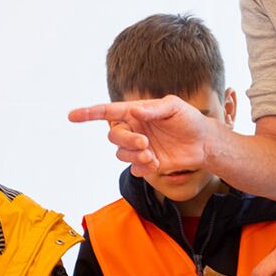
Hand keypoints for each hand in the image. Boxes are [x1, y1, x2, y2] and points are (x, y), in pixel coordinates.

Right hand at [67, 96, 211, 176]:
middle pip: (113, 136)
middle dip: (126, 141)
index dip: (89, 113)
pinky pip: (133, 168)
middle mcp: (133, 129)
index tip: (72, 116)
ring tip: (152, 155)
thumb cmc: (189, 120)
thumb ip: (153, 109)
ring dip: (134, 155)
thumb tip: (134, 110)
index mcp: (135, 113)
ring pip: (120, 154)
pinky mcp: (146, 163)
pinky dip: (142, 167)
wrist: (203, 143)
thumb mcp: (174, 107)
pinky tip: (156, 163)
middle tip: (145, 143)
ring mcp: (138, 147)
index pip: (108, 112)